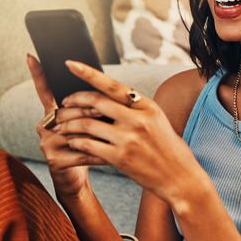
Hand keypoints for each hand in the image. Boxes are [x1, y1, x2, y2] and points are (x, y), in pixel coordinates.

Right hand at [27, 54, 107, 198]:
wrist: (77, 180)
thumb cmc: (88, 146)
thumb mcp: (90, 124)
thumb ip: (92, 107)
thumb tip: (107, 86)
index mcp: (53, 113)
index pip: (45, 90)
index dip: (37, 73)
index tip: (31, 54)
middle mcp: (45, 125)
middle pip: (68, 110)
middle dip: (91, 110)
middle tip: (109, 111)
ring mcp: (47, 142)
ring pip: (75, 129)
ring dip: (97, 130)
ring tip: (115, 132)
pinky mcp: (55, 160)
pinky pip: (82, 151)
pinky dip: (100, 152)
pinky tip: (113, 155)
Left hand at [54, 60, 196, 202]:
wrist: (179, 176)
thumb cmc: (167, 147)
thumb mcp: (156, 120)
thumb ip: (134, 108)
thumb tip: (107, 95)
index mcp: (147, 106)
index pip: (112, 85)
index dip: (89, 73)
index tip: (71, 64)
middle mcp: (138, 119)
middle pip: (95, 102)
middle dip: (73, 100)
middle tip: (63, 104)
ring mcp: (128, 139)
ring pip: (87, 124)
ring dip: (69, 124)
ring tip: (61, 126)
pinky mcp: (120, 158)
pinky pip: (88, 145)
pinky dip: (76, 142)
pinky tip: (72, 142)